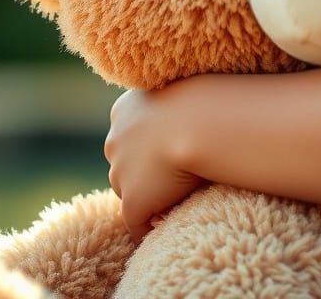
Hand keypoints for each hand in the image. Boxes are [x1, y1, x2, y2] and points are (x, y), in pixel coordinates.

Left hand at [105, 86, 205, 241]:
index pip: (131, 135)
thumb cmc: (206, 102)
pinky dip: (151, 225)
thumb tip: (189, 123)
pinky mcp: (132, 202)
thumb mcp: (184, 95)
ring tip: (179, 198)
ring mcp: (119, 172)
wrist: (203, 123)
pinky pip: (138, 223)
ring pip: (131, 191)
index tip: (175, 149)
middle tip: (176, 176)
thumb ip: (174, 109)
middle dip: (146, 172)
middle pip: (126, 164)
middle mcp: (114, 140)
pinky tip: (173, 223)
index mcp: (124, 110)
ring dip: (150, 196)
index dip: (152, 146)